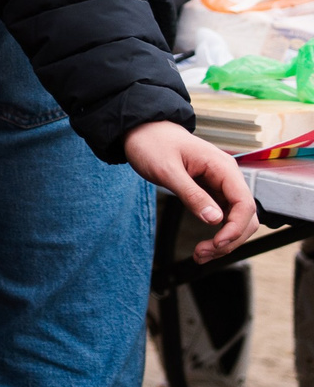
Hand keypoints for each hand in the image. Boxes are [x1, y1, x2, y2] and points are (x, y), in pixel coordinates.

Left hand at [125, 119, 259, 261]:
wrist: (142, 130)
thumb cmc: (152, 143)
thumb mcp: (167, 170)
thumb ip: (191, 194)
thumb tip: (214, 219)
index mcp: (223, 167)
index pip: (245, 203)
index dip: (235, 228)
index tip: (217, 243)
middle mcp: (227, 177)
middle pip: (245, 216)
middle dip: (229, 239)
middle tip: (203, 254)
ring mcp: (221, 185)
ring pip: (235, 220)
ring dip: (224, 241)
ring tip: (200, 255)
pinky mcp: (211, 192)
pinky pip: (222, 216)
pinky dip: (216, 233)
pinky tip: (204, 247)